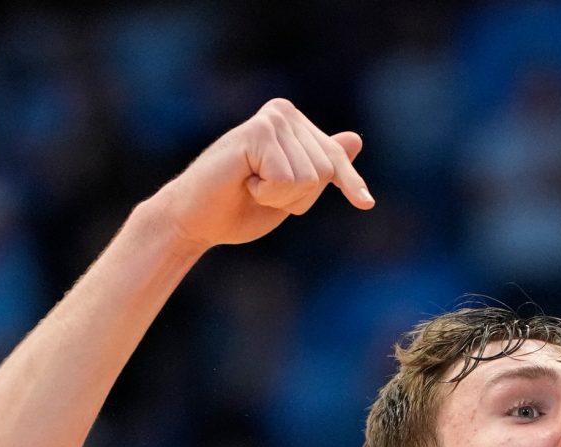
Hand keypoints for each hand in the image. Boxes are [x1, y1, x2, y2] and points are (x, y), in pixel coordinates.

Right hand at [152, 99, 372, 248]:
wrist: (195, 219)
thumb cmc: (240, 207)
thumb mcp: (293, 191)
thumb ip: (320, 166)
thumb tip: (356, 139)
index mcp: (296, 124)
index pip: (335, 161)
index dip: (349, 185)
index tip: (365, 204)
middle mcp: (285, 113)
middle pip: (325, 172)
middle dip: (297, 197)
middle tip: (261, 191)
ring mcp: (271, 119)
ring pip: (309, 177)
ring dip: (281, 196)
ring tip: (251, 186)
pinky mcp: (257, 132)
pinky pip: (287, 178)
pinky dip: (268, 192)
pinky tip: (243, 182)